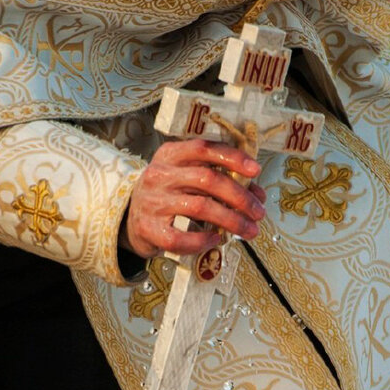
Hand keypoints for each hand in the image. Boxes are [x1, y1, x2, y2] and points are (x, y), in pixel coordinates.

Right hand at [121, 139, 266, 256]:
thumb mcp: (187, 177)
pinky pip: (180, 237)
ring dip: (231, 220)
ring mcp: (153, 202)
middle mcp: (160, 175)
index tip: (255, 170)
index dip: (232, 158)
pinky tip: (217, 239)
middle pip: (207, 180)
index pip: (204, 149)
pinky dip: (203, 240)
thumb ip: (220, 180)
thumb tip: (257, 194)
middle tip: (259, 212)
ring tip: (249, 230)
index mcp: (170, 155)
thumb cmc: (168, 195)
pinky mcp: (149, 229)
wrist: (130, 218)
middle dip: (240, 197)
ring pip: (200, 207)